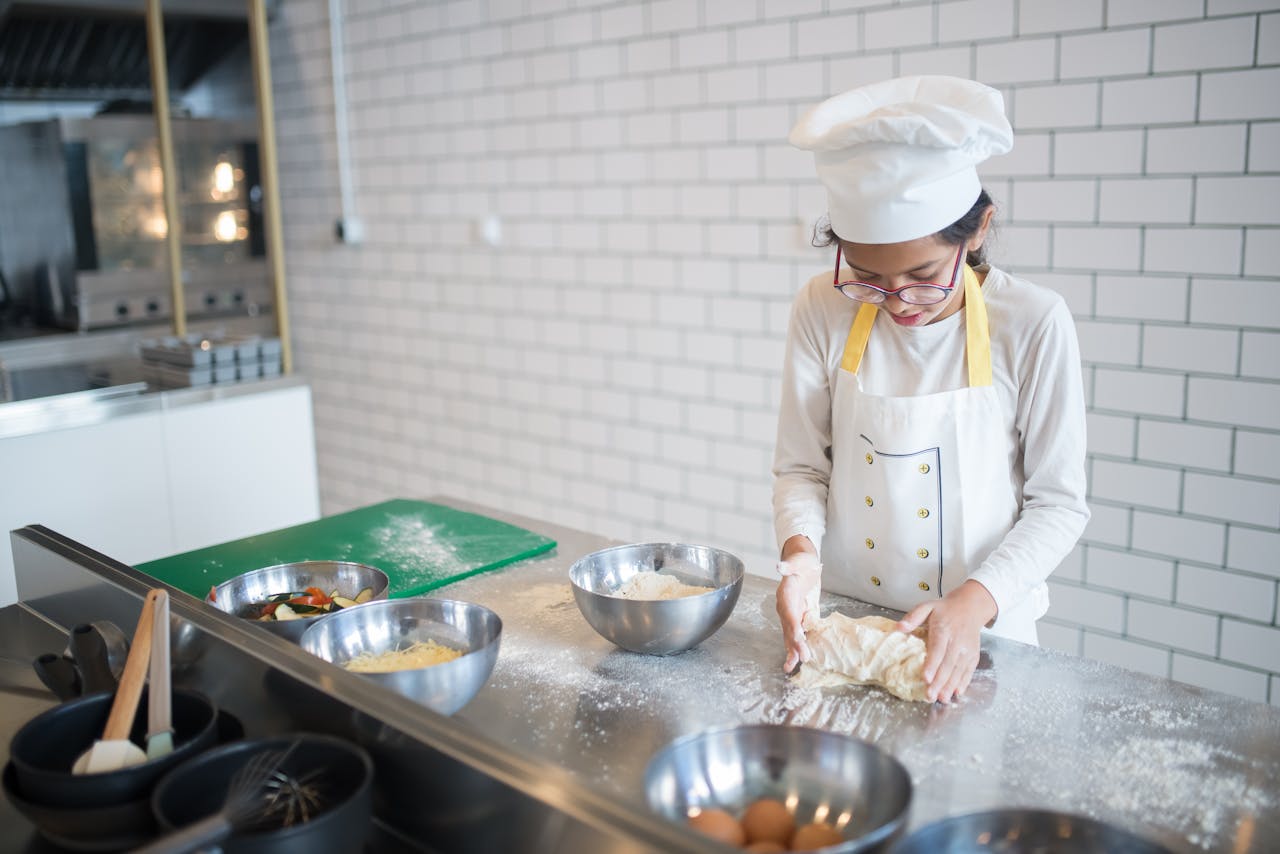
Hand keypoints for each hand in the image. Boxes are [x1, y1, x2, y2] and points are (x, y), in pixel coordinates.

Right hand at [775, 539, 820, 673]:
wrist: (802, 564)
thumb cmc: (802, 561)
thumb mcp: (799, 560)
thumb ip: (790, 565)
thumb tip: (780, 566)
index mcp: (785, 592)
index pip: (789, 611)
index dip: (793, 625)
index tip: (800, 637)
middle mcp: (785, 605)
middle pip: (789, 626)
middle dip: (795, 643)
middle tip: (803, 657)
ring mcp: (790, 613)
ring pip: (789, 634)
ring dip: (791, 650)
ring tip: (790, 666)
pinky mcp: (796, 617)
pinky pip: (795, 634)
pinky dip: (795, 647)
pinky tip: (797, 660)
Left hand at [897, 580, 995, 703]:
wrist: (970, 607)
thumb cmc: (945, 609)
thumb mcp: (927, 607)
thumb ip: (913, 616)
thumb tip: (899, 627)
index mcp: (944, 629)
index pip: (938, 649)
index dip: (932, 665)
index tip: (926, 678)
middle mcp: (957, 641)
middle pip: (948, 664)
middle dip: (939, 682)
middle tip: (930, 696)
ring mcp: (967, 650)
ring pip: (958, 670)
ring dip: (950, 686)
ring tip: (942, 698)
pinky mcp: (973, 655)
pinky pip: (969, 671)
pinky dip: (963, 682)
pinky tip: (957, 692)